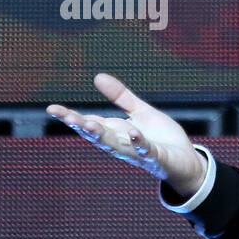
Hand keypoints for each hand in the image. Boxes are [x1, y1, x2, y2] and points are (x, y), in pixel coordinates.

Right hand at [46, 73, 206, 196]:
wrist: (186, 162)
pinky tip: (133, 133)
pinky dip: (139, 143)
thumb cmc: (161, 138)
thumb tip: (98, 76)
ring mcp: (139, 152)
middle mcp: (123, 144)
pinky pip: (146, 150)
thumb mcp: (140, 112)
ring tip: (89, 125)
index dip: (71, 117)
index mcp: (116, 132)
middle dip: (82, 127)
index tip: (52, 109)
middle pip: (99, 135)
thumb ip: (120, 97)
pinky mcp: (157, 158)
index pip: (90, 123)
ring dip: (103, 137)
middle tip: (67, 117)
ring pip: (117, 146)